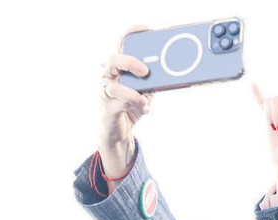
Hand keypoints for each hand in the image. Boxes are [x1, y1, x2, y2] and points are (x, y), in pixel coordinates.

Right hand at [99, 27, 151, 177]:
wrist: (120, 131)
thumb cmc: (131, 105)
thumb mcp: (146, 90)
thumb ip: (154, 80)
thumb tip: (172, 71)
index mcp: (118, 67)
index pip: (120, 45)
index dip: (131, 34)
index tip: (147, 29)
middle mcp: (108, 76)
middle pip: (113, 60)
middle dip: (131, 63)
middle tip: (146, 71)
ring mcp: (105, 92)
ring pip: (113, 87)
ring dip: (133, 93)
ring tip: (146, 100)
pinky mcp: (107, 109)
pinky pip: (118, 104)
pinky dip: (135, 106)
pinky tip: (145, 109)